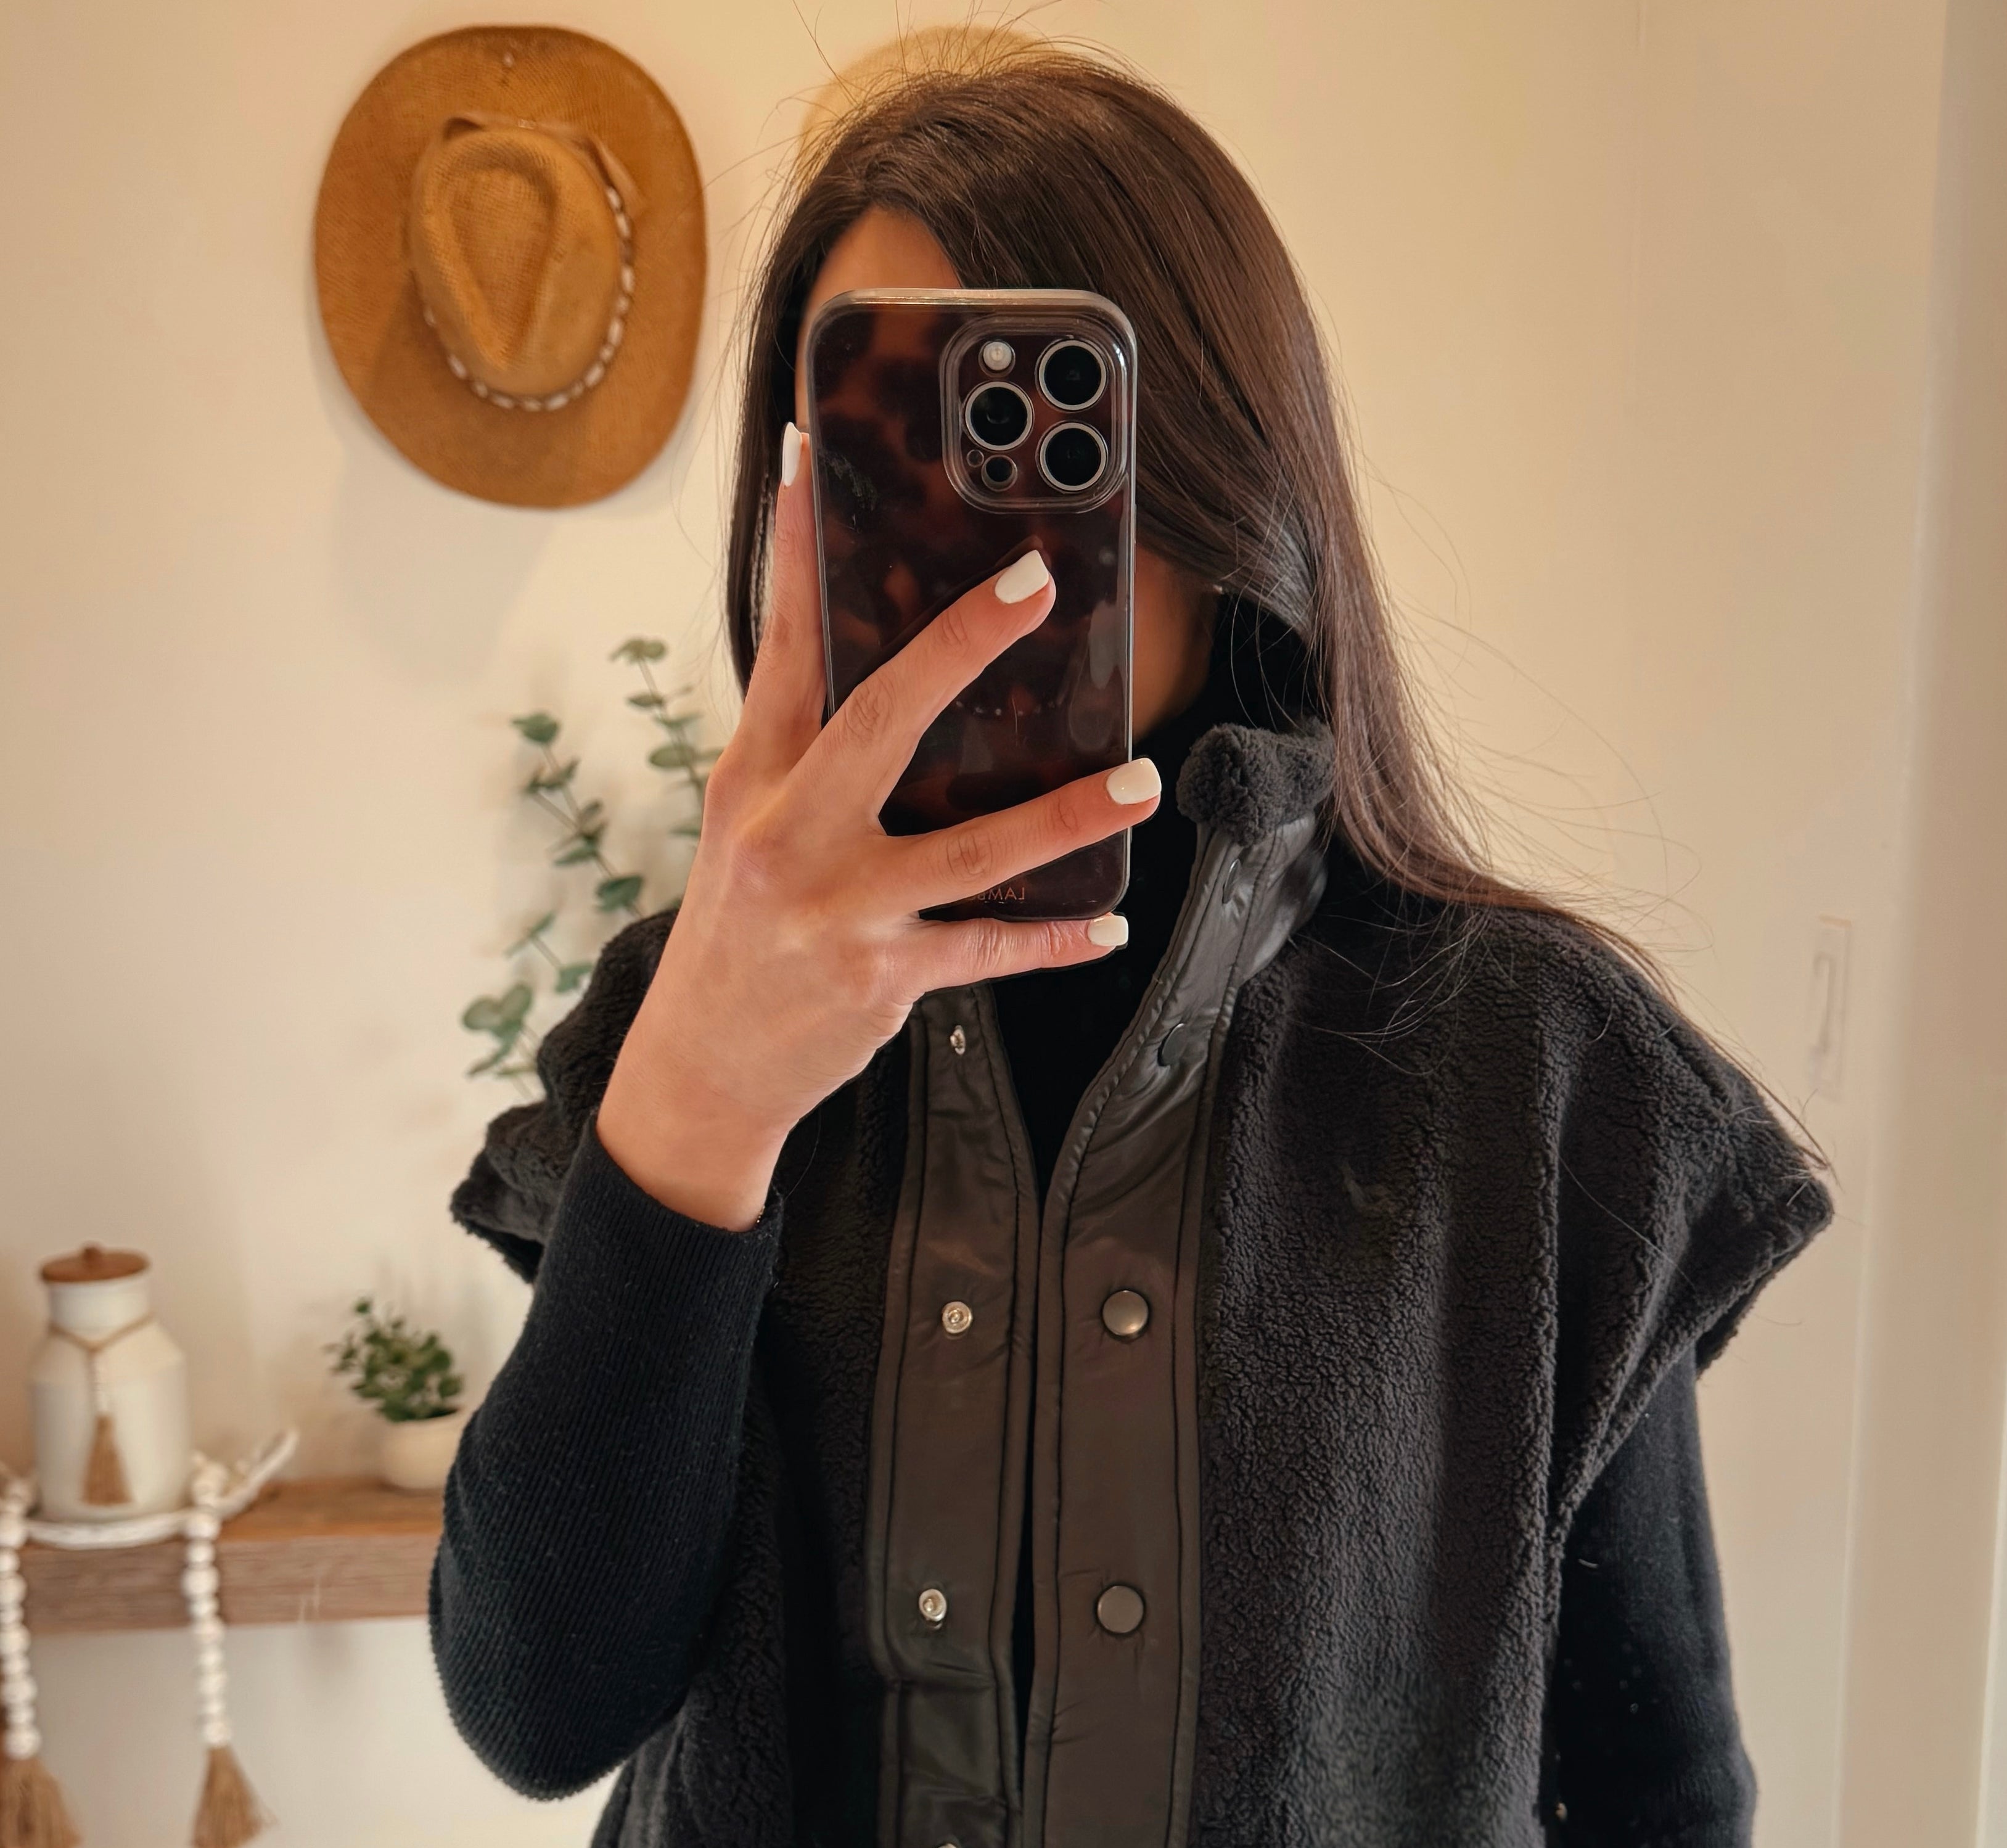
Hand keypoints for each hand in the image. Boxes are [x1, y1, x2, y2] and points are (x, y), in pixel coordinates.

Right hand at [597, 422, 1161, 1230]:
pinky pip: (988, 950)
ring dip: (1066, 816)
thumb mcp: (743, 827)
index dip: (794, 550)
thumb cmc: (738, 931)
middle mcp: (792, 836)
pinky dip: (1052, 940)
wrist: (700, 1068)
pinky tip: (1108, 923)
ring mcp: (841, 911)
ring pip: (973, 850)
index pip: (779, 648)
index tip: (809, 454)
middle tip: (1037, 584)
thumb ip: (802, 750)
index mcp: (753, 780)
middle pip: (884, 721)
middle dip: (962, 645)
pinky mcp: (884, 978)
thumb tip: (883, 671)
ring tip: (1139, 783)